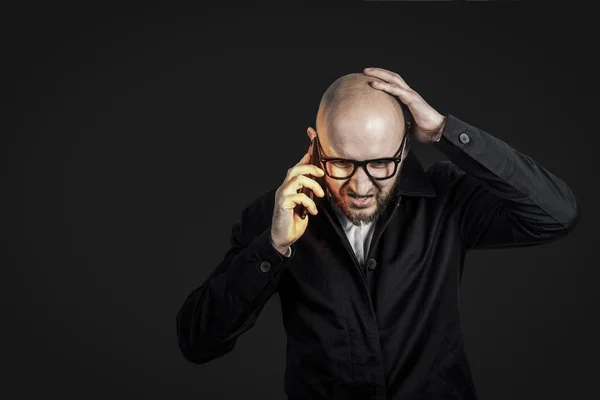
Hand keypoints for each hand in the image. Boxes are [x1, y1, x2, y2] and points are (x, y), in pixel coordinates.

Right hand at [271, 140, 324, 254]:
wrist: (283, 238)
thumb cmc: (294, 221)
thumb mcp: (306, 204)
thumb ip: (310, 192)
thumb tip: (319, 182)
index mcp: (291, 186)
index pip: (298, 166)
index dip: (306, 153)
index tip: (313, 139)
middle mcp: (284, 188)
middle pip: (295, 168)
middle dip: (310, 167)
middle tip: (322, 174)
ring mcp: (282, 195)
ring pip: (296, 178)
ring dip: (312, 185)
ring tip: (320, 195)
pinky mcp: (283, 204)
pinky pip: (298, 195)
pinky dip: (309, 202)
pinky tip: (312, 212)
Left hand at [363, 67, 446, 142]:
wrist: (436, 130)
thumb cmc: (423, 129)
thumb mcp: (405, 125)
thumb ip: (397, 123)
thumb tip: (386, 130)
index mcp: (407, 97)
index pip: (393, 83)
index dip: (383, 78)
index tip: (370, 77)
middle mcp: (408, 93)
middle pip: (392, 77)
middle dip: (378, 72)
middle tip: (365, 70)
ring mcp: (410, 94)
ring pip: (393, 79)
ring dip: (379, 74)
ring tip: (367, 71)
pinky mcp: (411, 98)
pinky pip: (395, 90)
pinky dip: (384, 86)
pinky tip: (374, 84)